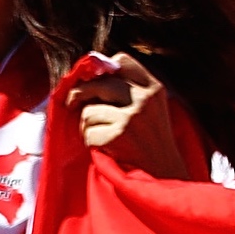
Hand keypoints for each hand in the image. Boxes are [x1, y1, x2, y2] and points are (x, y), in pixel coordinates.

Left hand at [70, 53, 191, 178]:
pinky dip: (90, 141)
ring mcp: (131, 118)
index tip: (92, 80)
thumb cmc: (151, 139)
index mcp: (154, 88)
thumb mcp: (152, 107)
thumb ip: (130, 89)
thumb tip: (89, 76)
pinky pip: (87, 132)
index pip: (122, 61)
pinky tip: (104, 147)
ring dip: (87, 124)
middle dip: (80, 94)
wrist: (162, 172)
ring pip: (88, 111)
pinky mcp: (117, 137)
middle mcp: (144, 99)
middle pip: (99, 83)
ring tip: (101, 133)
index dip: (102, 69)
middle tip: (72, 103)